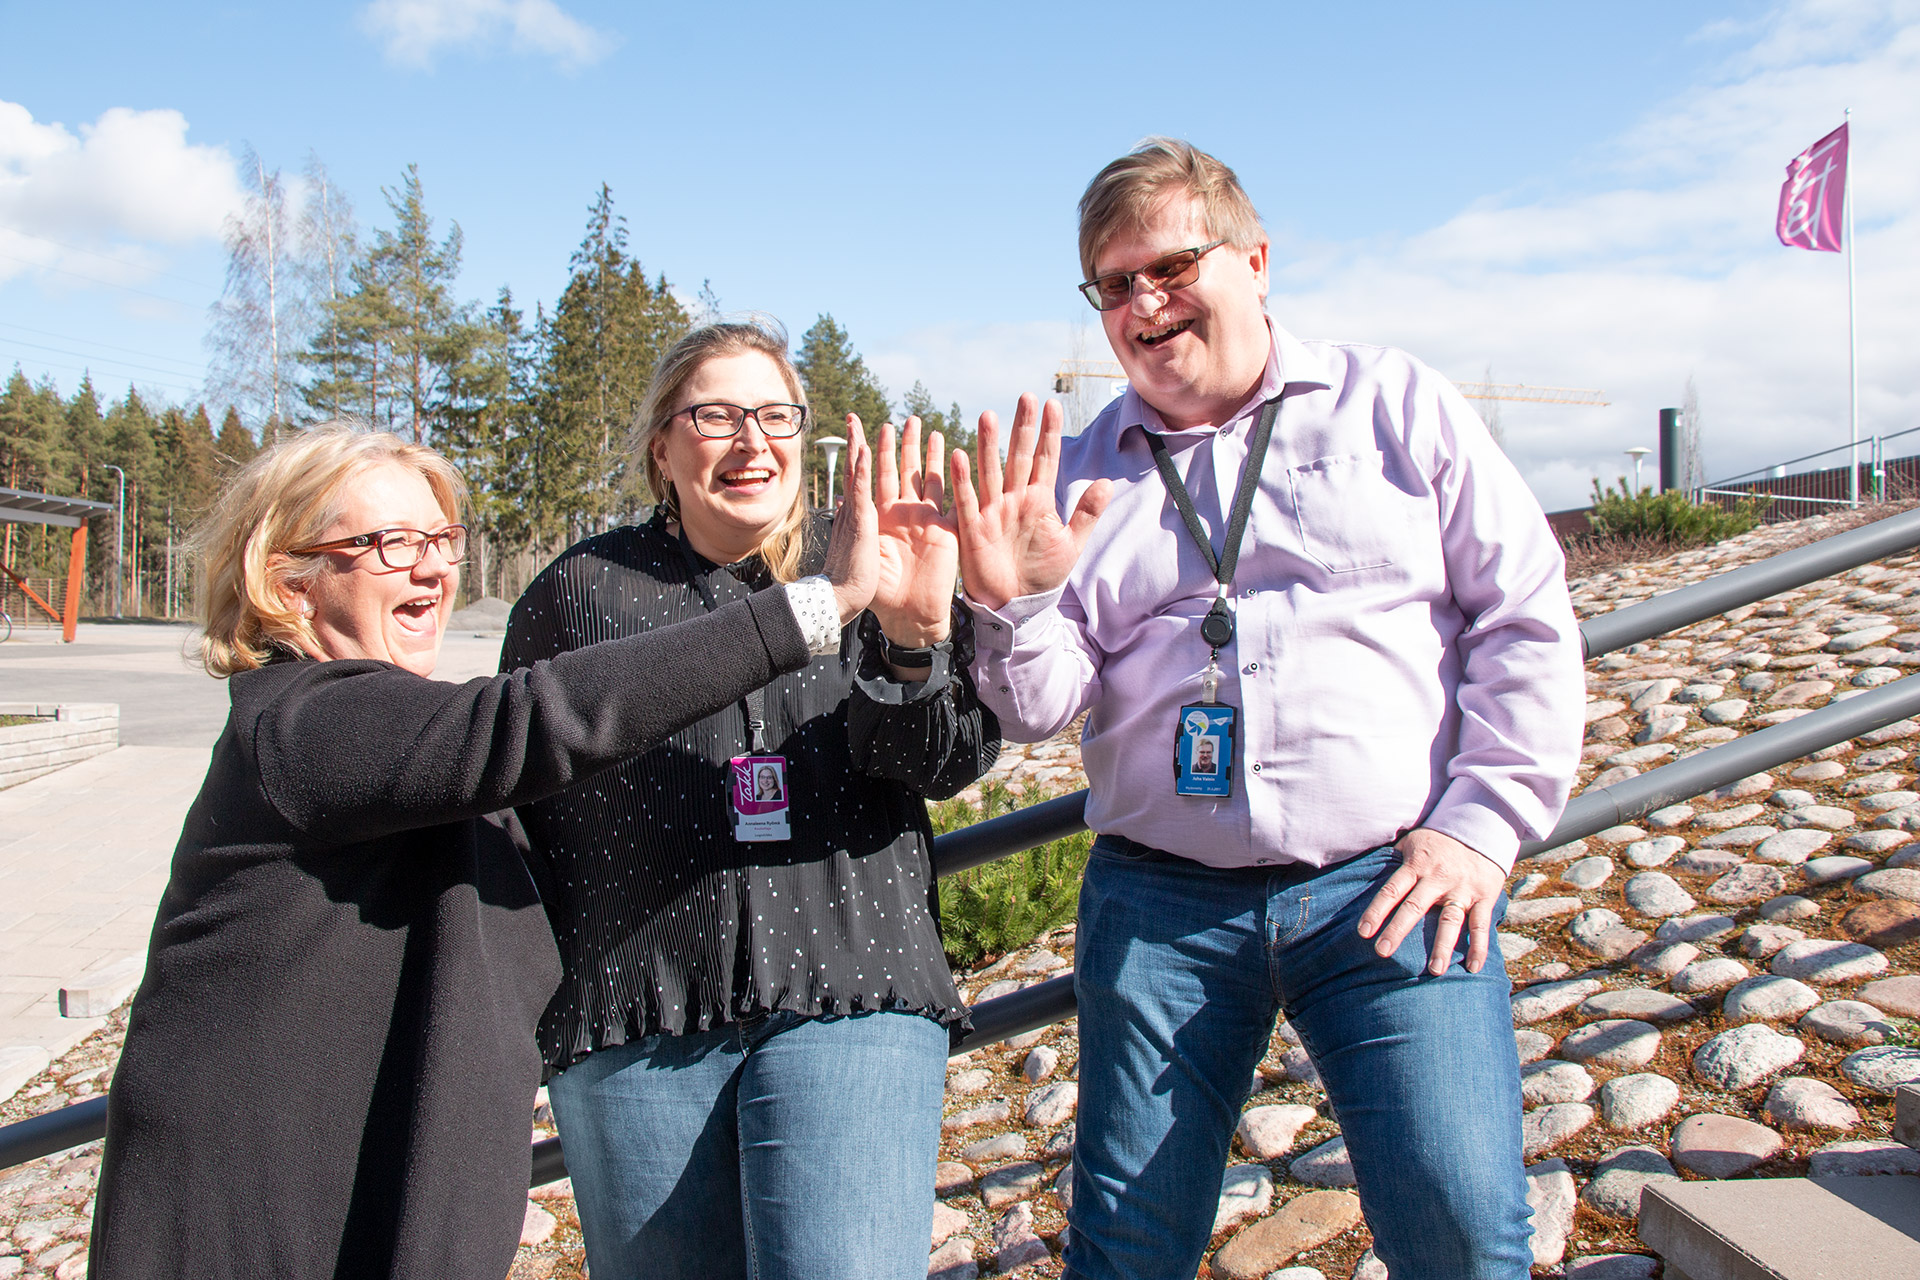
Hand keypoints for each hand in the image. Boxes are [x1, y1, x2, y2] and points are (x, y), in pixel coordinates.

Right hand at [820, 422, 876, 625]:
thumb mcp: (857, 547)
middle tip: (853, 418)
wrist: (842, 598)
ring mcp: (855, 514)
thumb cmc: (853, 580)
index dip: (858, 458)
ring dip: (859, 445)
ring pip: (856, 472)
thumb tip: (843, 511)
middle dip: (855, 442)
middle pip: (854, 469)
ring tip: (858, 421)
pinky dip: (861, 469)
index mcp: (857, 517)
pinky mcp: (859, 522)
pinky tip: (863, 449)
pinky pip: (861, 490)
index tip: (859, 438)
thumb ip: (853, 527)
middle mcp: (854, 510)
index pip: (857, 481)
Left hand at [872, 416, 958, 645]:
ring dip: (934, 457)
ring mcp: (927, 521)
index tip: (877, 424)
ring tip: (935, 432)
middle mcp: (904, 512)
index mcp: (882, 513)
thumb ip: (860, 514)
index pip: (878, 472)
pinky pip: (957, 503)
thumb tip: (845, 489)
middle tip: (909, 418)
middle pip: (907, 469)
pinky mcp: (947, 533)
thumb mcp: (864, 545)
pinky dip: (962, 484)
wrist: (903, 613)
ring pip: (932, 480)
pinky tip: (965, 463)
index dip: (877, 448)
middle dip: (908, 444)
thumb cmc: (877, 587)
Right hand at [950, 393, 1110, 610]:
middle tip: (1026, 397)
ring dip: (989, 445)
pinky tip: (959, 455)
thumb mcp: (1071, 544)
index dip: (1049, 433)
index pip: (1046, 459)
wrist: (1017, 605)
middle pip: (1019, 456)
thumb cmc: (1043, 575)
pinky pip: (967, 501)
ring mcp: (993, 512)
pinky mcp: (974, 529)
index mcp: (1039, 500)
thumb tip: (1107, 482)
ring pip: (991, 471)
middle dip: (1022, 428)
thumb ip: (1087, 513)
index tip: (1053, 404)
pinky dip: (963, 480)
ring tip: (989, 415)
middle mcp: (1014, 499)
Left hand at [1356, 828, 1504, 974]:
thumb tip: (1361, 871)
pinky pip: (1481, 924)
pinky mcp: (1484, 896)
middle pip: (1414, 907)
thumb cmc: (1437, 841)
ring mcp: (1462, 889)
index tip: (1363, 931)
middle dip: (1397, 930)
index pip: (1392, 890)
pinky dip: (1479, 947)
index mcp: (1416, 865)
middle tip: (1382, 951)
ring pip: (1450, 920)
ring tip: (1434, 970)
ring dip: (1442, 946)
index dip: (1376, 910)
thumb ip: (1392, 859)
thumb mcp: (1411, 842)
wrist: (1480, 827)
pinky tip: (1473, 967)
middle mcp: (1438, 878)